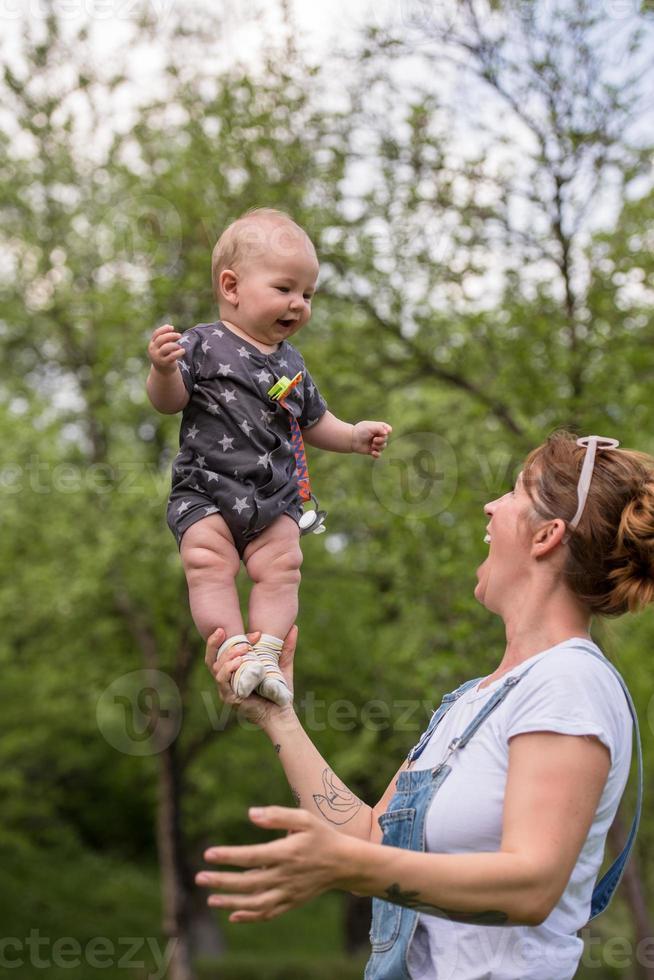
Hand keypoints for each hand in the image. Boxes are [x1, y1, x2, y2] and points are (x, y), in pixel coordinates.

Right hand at [148, 324, 184, 373]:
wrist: (162, 371)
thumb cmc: (164, 355)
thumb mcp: (162, 346)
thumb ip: (165, 337)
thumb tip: (170, 326)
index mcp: (152, 344)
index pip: (156, 333)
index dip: (164, 329)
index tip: (172, 327)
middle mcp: (153, 350)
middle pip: (161, 339)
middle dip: (171, 335)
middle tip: (179, 335)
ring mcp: (158, 357)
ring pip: (166, 347)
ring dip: (175, 345)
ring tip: (179, 346)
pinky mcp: (165, 363)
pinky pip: (172, 356)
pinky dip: (179, 352)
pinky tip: (183, 351)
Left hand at [195, 806, 352, 921]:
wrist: (344, 863)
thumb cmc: (321, 836)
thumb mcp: (304, 818)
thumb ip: (277, 815)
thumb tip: (251, 814)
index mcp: (286, 853)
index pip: (251, 856)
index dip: (229, 856)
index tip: (208, 854)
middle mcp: (285, 875)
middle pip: (248, 882)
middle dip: (222, 881)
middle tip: (199, 878)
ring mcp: (288, 892)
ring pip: (255, 902)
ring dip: (231, 903)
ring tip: (210, 900)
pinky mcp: (291, 902)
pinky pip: (268, 914)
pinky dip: (250, 916)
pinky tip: (233, 915)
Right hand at [205, 626, 297, 729]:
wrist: (283, 713)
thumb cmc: (280, 691)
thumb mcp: (282, 664)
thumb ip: (286, 647)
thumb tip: (294, 626)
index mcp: (234, 669)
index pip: (223, 650)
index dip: (234, 638)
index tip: (256, 633)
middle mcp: (226, 679)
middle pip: (212, 657)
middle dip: (215, 642)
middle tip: (225, 630)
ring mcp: (226, 689)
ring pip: (216, 667)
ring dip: (228, 654)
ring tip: (244, 648)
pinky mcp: (229, 698)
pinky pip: (222, 680)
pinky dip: (228, 669)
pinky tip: (239, 662)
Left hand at [352, 421, 391, 457]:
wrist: (351, 439)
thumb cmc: (361, 431)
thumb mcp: (370, 427)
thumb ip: (380, 428)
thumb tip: (387, 432)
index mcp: (378, 428)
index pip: (388, 429)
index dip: (388, 431)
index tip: (384, 432)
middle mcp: (378, 436)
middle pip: (386, 439)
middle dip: (381, 440)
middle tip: (374, 440)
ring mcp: (375, 443)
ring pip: (383, 446)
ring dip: (378, 446)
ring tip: (372, 445)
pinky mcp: (372, 451)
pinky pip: (378, 455)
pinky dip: (377, 454)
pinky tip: (373, 453)